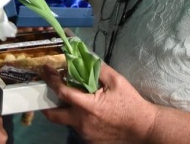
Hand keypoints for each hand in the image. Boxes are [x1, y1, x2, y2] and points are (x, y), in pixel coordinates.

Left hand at [41, 63, 156, 142]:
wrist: (143, 128)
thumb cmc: (130, 103)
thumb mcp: (116, 81)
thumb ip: (98, 67)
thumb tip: (84, 54)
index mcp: (88, 106)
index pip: (62, 92)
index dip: (51, 79)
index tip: (46, 70)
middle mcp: (82, 122)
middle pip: (53, 115)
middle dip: (47, 104)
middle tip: (49, 93)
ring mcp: (85, 134)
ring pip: (67, 122)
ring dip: (66, 110)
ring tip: (74, 100)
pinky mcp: (90, 141)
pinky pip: (78, 128)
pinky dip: (78, 118)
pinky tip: (88, 112)